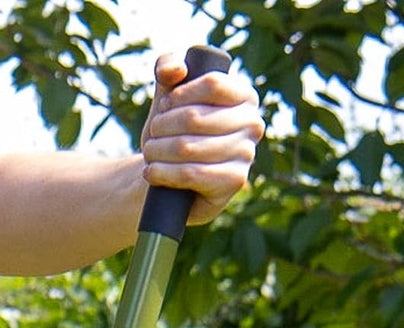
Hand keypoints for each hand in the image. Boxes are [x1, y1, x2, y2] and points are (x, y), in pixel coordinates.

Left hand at [141, 52, 263, 225]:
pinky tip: (152, 172)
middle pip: (194, 117)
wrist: (165, 179)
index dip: (178, 95)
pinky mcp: (234, 182)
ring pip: (188, 147)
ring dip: (157, 150)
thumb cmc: (171, 134)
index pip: (211, 84)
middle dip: (162, 126)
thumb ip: (168, 68)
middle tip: (152, 135)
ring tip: (150, 152)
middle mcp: (253, 123)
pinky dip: (163, 172)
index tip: (164, 106)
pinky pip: (191, 174)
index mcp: (244, 96)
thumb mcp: (167, 96)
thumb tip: (176, 70)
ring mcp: (246, 154)